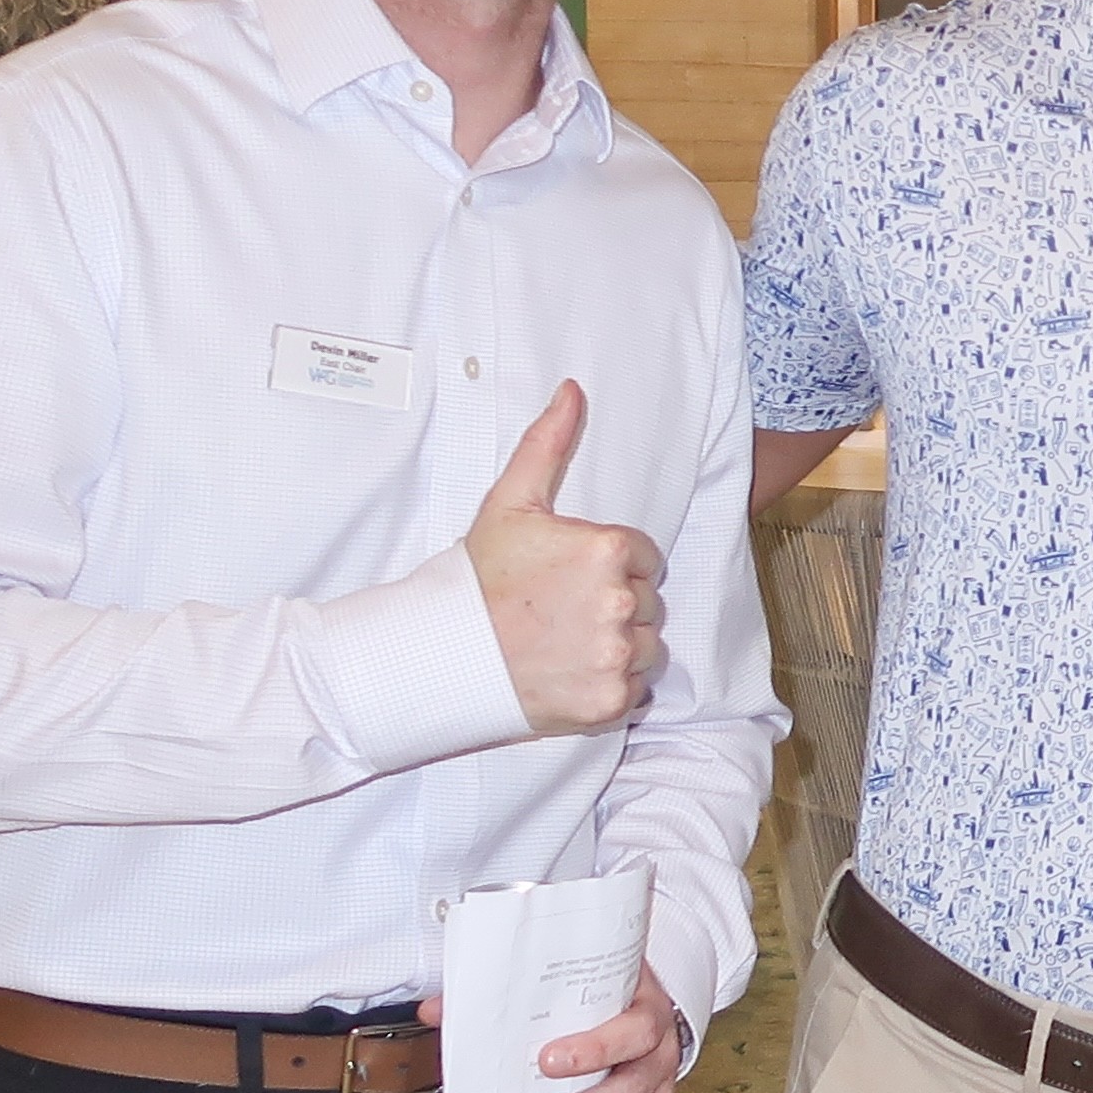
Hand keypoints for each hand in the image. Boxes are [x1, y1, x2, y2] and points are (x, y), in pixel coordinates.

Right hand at [464, 382, 666, 733]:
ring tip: (566, 642)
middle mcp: (621, 602)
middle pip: (649, 601)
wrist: (444, 655)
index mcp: (609, 550)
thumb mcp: (511, 503)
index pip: (645, 557)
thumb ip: (548, 443)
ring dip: (618, 645)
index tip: (569, 578)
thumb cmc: (479, 580)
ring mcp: (617, 654)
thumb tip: (573, 391)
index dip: (611, 566)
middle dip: (615, 604)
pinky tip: (570, 672)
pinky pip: (636, 688)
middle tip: (562, 611)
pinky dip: (610, 685)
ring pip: (648, 645)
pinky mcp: (612, 700)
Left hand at [509, 966, 697, 1092]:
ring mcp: (657, 1078)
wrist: (643, 995)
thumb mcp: (575, 975)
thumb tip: (440, 1008)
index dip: (596, 1047)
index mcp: (646, 1002)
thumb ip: (514, 989)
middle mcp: (659, 1044)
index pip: (634, 1025)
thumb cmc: (608, 985)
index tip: (548, 1057)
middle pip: (635, 1079)